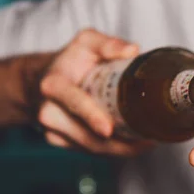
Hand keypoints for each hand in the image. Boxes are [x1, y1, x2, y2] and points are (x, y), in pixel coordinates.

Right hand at [37, 29, 153, 155]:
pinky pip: (90, 151)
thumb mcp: (86, 42)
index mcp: (54, 85)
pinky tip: (132, 144)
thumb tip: (132, 51)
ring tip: (147, 143)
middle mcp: (49, 111)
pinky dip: (112, 150)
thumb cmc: (71, 61)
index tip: (108, 129)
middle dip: (119, 142)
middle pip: (87, 135)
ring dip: (121, 150)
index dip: (91, 116)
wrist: (43, 79)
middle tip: (150, 139)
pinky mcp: (60, 142)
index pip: (74, 103)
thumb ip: (107, 44)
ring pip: (92, 148)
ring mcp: (53, 130)